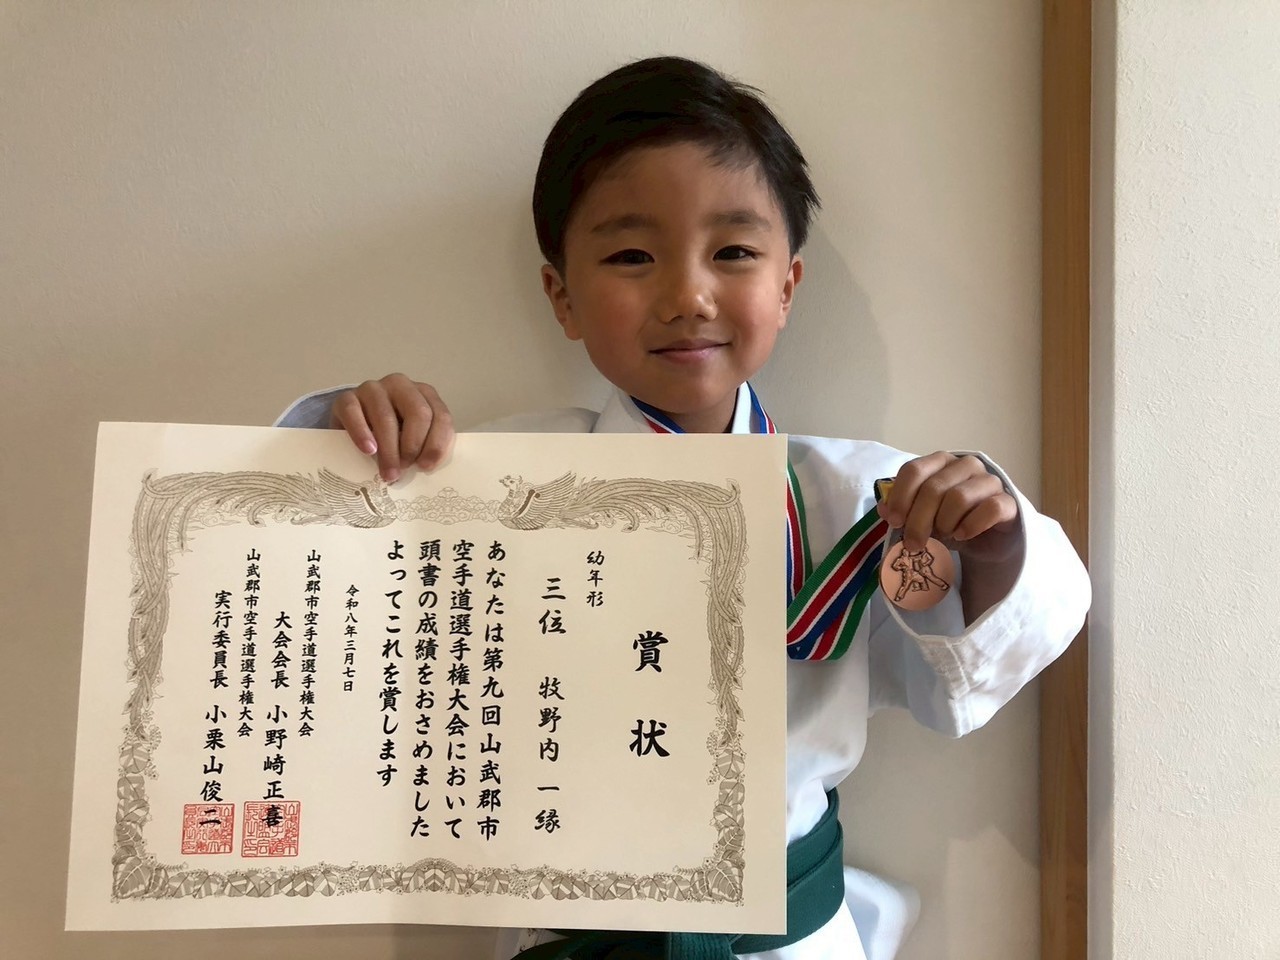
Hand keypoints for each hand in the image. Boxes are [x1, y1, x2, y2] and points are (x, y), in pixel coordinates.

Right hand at [328, 373, 454, 482]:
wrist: (354, 428)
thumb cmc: (391, 436)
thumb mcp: (413, 439)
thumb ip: (425, 446)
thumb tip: (425, 467)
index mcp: (424, 394)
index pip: (440, 416)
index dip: (436, 444)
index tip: (425, 467)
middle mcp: (401, 385)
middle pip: (418, 412)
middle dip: (413, 445)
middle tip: (406, 468)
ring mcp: (373, 389)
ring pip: (386, 416)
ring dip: (389, 449)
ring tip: (389, 472)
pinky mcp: (346, 397)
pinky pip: (354, 413)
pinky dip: (362, 434)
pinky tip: (368, 451)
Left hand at [876, 452, 1020, 563]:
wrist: (988, 538)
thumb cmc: (951, 520)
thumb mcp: (922, 516)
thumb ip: (902, 510)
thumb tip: (883, 508)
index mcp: (941, 462)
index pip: (914, 470)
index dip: (900, 497)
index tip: (894, 521)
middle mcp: (966, 465)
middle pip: (934, 488)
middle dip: (918, 520)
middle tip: (912, 543)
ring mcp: (990, 481)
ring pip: (959, 498)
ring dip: (945, 523)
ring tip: (944, 535)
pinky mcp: (1009, 501)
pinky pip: (989, 509)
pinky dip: (971, 525)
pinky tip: (962, 535)